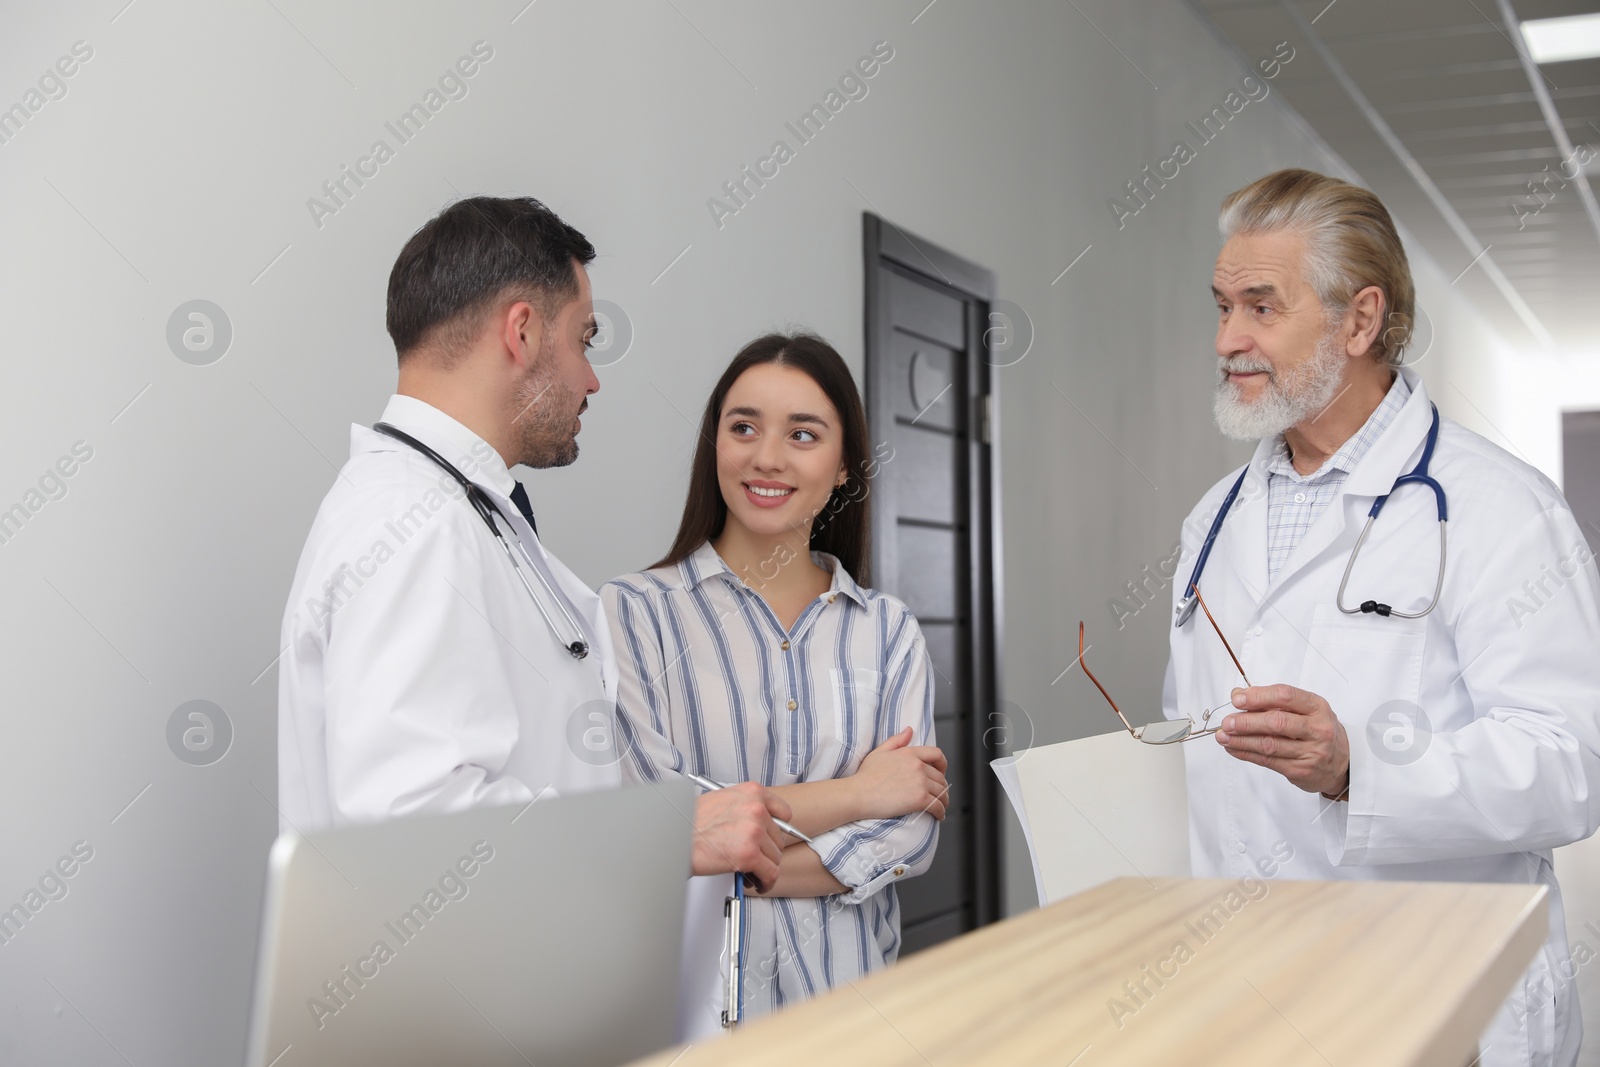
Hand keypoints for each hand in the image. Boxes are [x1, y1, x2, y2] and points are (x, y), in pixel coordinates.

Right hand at [690, 782, 792, 891]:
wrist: (676, 839)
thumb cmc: (691, 823)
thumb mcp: (722, 801)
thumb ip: (745, 808)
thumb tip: (759, 823)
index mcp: (751, 792)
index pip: (783, 811)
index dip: (778, 830)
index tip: (773, 839)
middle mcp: (756, 809)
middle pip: (778, 838)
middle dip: (766, 852)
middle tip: (753, 859)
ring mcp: (754, 831)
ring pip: (775, 857)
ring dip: (764, 868)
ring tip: (750, 872)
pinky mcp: (749, 855)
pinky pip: (770, 873)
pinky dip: (765, 882)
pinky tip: (756, 883)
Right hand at [852, 726, 949, 820]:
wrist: (858, 794)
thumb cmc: (865, 776)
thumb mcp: (879, 752)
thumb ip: (897, 740)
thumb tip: (909, 731)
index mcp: (909, 753)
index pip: (937, 754)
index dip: (942, 764)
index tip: (941, 772)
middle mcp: (918, 766)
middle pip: (940, 776)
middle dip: (942, 786)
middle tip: (938, 794)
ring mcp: (920, 783)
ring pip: (942, 792)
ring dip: (944, 800)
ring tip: (941, 806)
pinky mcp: (919, 799)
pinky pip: (938, 806)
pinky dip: (941, 812)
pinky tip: (939, 816)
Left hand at [1215, 684, 1348, 795]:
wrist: (1342, 762)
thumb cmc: (1317, 730)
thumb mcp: (1304, 709)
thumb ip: (1272, 701)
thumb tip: (1238, 694)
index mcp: (1317, 707)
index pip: (1286, 696)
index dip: (1258, 696)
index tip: (1238, 699)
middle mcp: (1317, 729)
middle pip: (1277, 723)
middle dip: (1247, 722)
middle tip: (1227, 722)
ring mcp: (1311, 752)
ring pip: (1269, 745)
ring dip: (1241, 740)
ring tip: (1223, 736)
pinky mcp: (1301, 771)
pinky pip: (1268, 761)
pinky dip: (1246, 753)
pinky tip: (1233, 748)